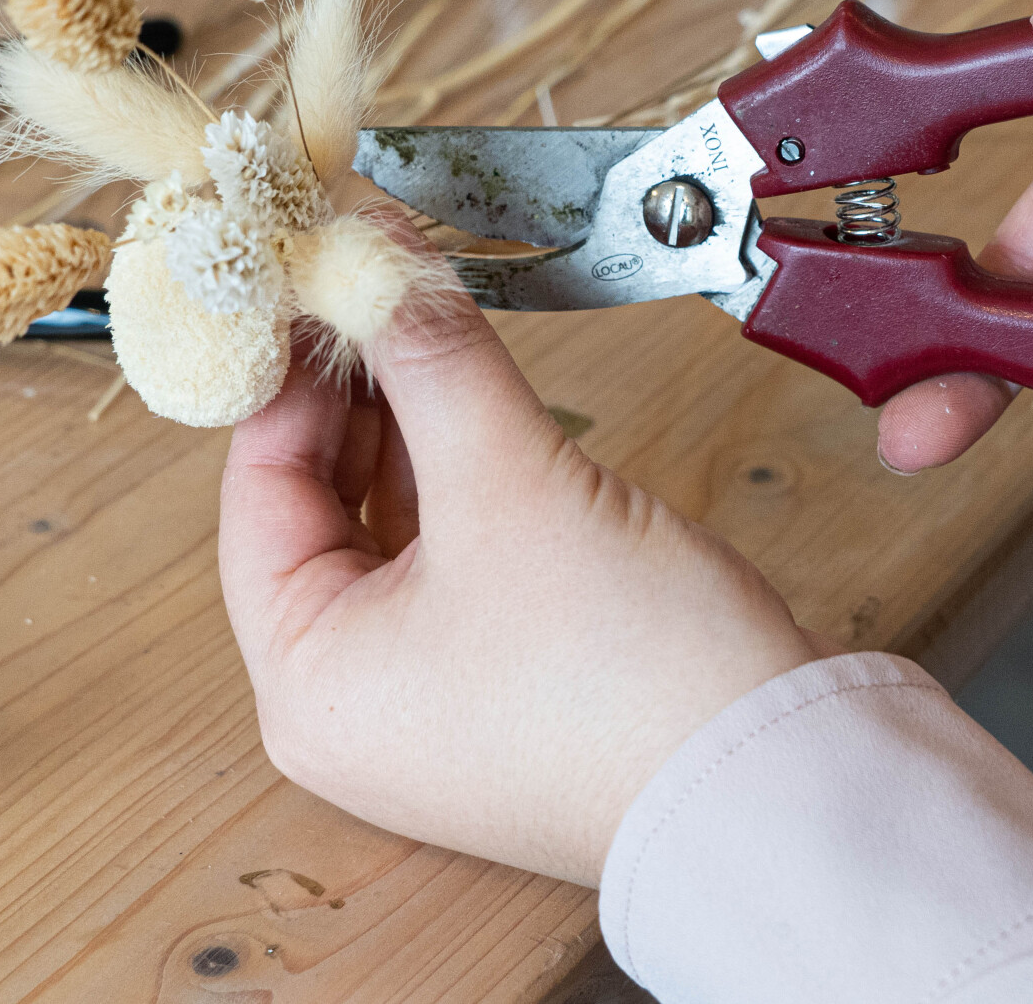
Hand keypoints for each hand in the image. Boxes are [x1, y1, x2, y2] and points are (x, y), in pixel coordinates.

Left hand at [219, 267, 817, 885]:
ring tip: (434, 326)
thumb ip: (430, 352)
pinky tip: (485, 408)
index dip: (291, 365)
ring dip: (414, 426)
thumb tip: (369, 252)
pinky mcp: (504, 693)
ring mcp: (429, 706)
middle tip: (379, 279)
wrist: (775, 781)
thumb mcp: (509, 480)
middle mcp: (349, 708)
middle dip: (359, 388)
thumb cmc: (632, 678)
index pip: (257, 485)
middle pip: (319, 505)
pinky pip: (453, 563)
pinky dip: (464, 482)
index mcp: (306, 682)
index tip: (317, 268)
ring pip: (391, 527)